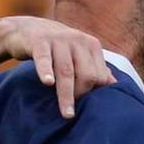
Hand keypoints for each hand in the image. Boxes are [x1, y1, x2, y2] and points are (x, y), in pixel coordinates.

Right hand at [0, 16, 115, 118]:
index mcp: (91, 45)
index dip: (93, 93)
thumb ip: (95, 68)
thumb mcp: (79, 54)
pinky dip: (46, 71)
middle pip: (87, 74)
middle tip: (71, 110)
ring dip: (66, 95)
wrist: (29, 29)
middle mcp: (78, 40)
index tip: (83, 104)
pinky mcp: (39, 42)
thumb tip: (114, 85)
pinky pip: (44, 59)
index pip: (100, 75)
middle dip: (81, 94)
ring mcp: (58, 39)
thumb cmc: (58, 48)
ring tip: (67, 114)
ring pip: (66, 71)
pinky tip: (47, 83)